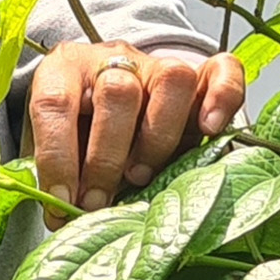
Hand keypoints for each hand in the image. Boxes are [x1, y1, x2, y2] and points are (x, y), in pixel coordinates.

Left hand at [31, 43, 248, 215]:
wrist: (109, 100)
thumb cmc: (79, 131)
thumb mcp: (59, 146)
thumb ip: (61, 174)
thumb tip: (63, 220)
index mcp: (65, 69)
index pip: (56, 103)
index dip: (56, 157)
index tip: (62, 202)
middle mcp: (114, 60)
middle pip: (118, 92)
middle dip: (106, 158)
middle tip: (98, 201)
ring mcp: (159, 65)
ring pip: (172, 79)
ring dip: (157, 137)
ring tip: (142, 178)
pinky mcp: (201, 75)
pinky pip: (223, 72)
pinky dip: (222, 99)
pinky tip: (211, 131)